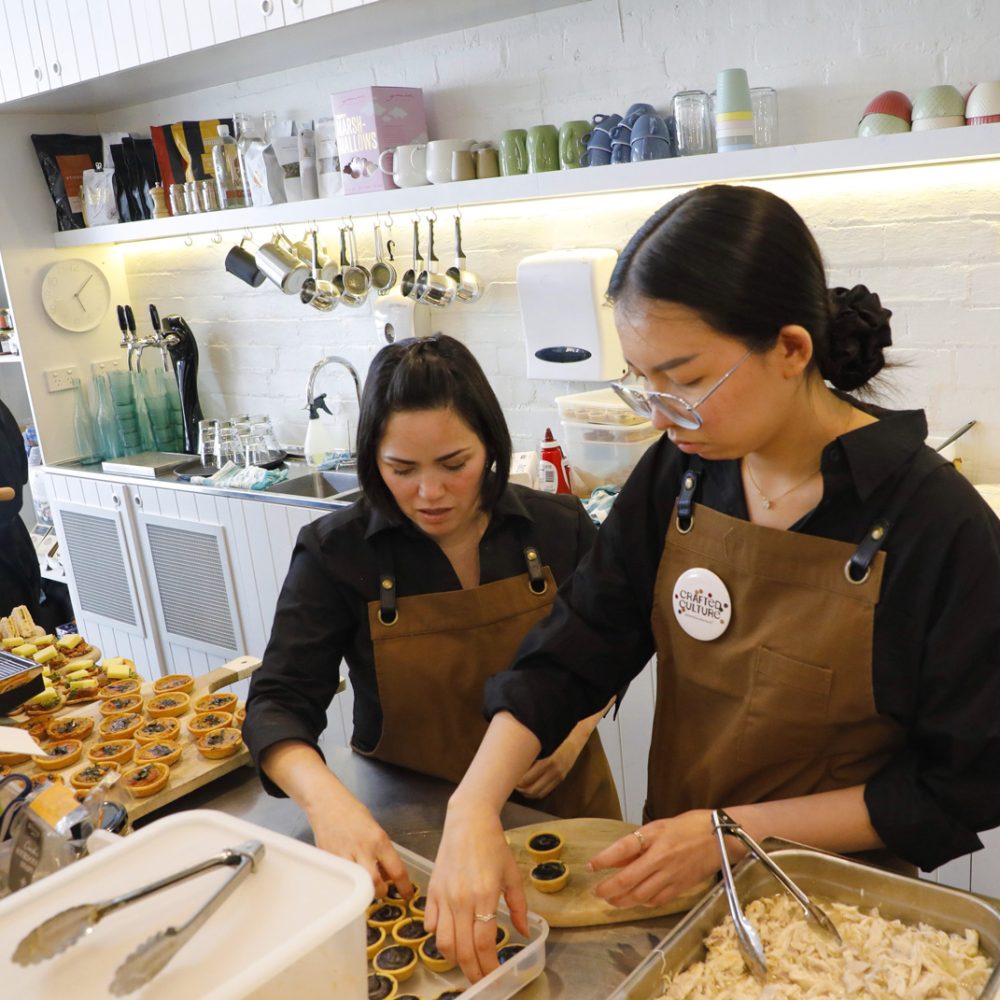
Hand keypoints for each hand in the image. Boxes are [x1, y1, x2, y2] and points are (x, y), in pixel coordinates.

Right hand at [307, 795, 412, 900]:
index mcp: (379, 840)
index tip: (407, 894)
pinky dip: (348, 883)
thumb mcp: (375, 829)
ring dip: (364, 891)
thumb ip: (381, 851)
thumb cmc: (352, 812)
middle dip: (381, 892)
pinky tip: (350, 878)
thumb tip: (386, 873)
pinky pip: (342, 880)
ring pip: (358, 886)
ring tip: (365, 886)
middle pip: (376, 884)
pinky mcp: (330, 861)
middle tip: (382, 890)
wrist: (327, 803)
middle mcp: (363, 850)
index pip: (397, 870)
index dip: (404, 887)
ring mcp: (345, 856)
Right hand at [425, 801, 527, 983]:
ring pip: (442, 942)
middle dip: (473, 971)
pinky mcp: (431, 891)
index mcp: (484, 895)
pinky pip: (430, 924)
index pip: (483, 943)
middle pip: (462, 949)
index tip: (496, 975)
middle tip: (482, 979)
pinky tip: (451, 938)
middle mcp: (460, 900)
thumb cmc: (494, 846)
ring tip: (467, 962)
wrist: (468, 821)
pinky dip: (438, 937)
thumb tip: (524, 933)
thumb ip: (519, 907)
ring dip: (455, 958)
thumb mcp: (512, 875)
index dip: (490, 965)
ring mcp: (443, 896)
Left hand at [515, 735, 581, 799]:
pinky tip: (530, 789)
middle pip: (533, 789)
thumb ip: (533, 758)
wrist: (574, 746)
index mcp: (549, 762)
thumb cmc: (556, 742)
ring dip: (527, 793)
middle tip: (513, 785)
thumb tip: (517, 766)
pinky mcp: (560, 781)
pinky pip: (545, 792)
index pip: (529, 778)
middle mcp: (554, 772)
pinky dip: (535, 793)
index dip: (518, 782)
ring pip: (539, 793)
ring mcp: (558, 778)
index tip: (511, 778)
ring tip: (519, 788)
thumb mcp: (544, 747)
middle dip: (521, 789)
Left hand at [588, 809, 718, 907]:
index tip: (590, 866)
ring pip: (641, 895)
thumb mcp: (660, 826)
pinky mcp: (682, 888)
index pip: (622, 848)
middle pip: (628, 879)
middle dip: (608, 889)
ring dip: (622, 900)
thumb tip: (616, 857)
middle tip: (596, 892)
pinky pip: (658, 900)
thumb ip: (638, 843)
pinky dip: (643, 903)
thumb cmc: (690, 825)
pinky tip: (636, 901)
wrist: (722, 836)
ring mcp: (672, 875)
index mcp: (655, 837)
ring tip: (611, 899)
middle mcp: (661, 858)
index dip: (604, 859)